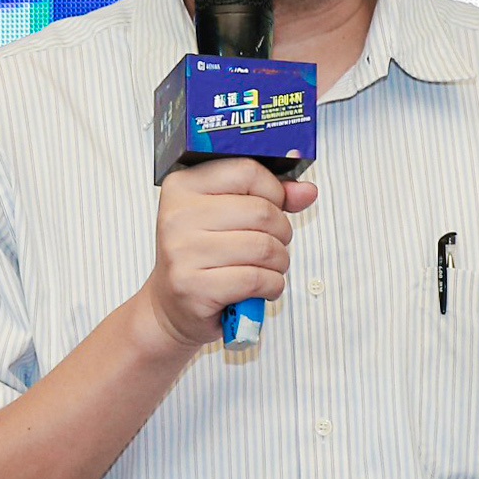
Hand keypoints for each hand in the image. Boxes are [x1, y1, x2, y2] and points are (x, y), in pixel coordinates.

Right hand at [143, 158, 319, 349]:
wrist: (172, 306)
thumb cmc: (202, 257)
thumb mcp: (229, 216)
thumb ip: (269, 198)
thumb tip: (306, 191)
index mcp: (183, 186)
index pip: (247, 171)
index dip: (273, 191)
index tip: (272, 206)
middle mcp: (178, 216)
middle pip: (261, 212)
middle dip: (281, 232)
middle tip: (272, 245)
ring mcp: (183, 252)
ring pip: (264, 247)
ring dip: (280, 262)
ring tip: (268, 268)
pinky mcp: (194, 287)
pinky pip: (256, 279)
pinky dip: (272, 286)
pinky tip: (262, 287)